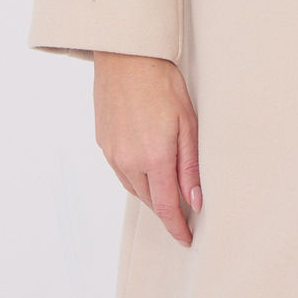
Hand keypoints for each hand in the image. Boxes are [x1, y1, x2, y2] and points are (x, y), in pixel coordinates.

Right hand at [92, 52, 201, 246]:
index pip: (166, 208)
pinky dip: (137, 179)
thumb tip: (195, 201)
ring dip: (152, 195)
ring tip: (169, 193)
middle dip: (167, 212)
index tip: (188, 239)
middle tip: (185, 215)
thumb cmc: (163, 84)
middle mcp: (129, 161)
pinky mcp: (103, 144)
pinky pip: (122, 173)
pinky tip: (148, 170)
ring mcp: (112, 154)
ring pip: (135, 189)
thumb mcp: (187, 123)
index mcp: (154, 157)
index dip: (177, 228)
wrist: (127, 58)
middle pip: (150, 201)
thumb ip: (190, 166)